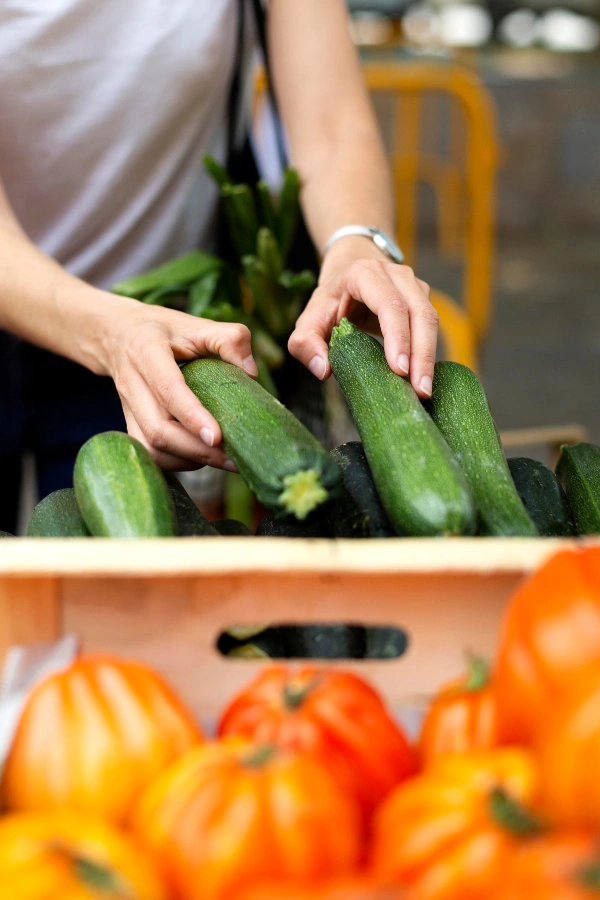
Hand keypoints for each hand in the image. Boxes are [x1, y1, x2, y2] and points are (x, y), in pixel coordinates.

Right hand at [98, 294, 256, 469]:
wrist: (116, 335)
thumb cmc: (163, 331)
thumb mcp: (196, 323)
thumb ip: (229, 339)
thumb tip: (252, 373)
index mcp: (147, 351)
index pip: (167, 389)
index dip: (192, 416)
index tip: (217, 437)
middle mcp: (132, 383)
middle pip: (158, 429)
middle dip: (197, 450)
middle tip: (233, 458)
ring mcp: (128, 408)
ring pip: (152, 448)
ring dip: (189, 460)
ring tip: (222, 459)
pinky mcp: (130, 425)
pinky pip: (151, 454)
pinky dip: (178, 462)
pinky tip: (202, 456)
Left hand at [288, 237, 437, 398]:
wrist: (349, 267)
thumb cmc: (330, 299)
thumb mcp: (308, 319)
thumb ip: (305, 344)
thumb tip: (323, 370)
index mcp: (365, 274)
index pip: (389, 305)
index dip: (398, 337)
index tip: (399, 369)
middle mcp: (396, 275)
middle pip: (419, 314)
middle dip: (422, 355)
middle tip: (419, 390)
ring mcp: (413, 285)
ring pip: (431, 321)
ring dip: (429, 357)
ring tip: (423, 389)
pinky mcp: (423, 298)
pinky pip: (431, 327)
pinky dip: (428, 353)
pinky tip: (422, 377)